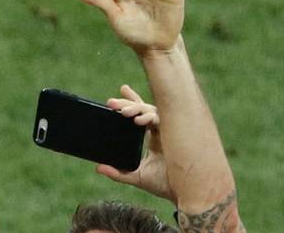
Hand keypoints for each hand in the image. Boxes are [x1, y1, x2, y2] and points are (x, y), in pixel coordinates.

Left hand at [95, 84, 173, 202]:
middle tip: (111, 102)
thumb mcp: (138, 178)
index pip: (141, 115)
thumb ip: (118, 173)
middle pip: (144, 109)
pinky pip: (162, 119)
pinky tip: (139, 121)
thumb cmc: (165, 184)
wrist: (185, 193)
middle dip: (128, 102)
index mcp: (153, 137)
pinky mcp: (175, 134)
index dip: (132, 102)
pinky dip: (150, 118)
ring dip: (136, 109)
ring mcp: (168, 131)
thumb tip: (98, 168)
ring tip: (123, 112)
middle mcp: (160, 132)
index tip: (120, 91)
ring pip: (152, 111)